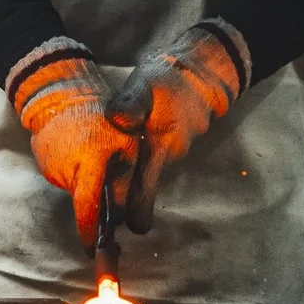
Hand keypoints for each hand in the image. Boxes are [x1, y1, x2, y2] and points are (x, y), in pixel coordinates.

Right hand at [10, 51, 134, 251]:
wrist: (61, 93)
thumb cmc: (102, 117)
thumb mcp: (126, 145)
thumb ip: (125, 181)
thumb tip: (125, 216)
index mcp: (89, 165)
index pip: (87, 209)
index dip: (89, 233)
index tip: (91, 251)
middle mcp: (66, 171)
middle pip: (82, 200)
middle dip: (93, 198)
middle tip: (102, 174)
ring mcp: (51, 167)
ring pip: (73, 189)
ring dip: (83, 181)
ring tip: (89, 154)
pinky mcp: (43, 162)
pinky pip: (62, 176)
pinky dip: (71, 171)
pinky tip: (75, 151)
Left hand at [108, 22, 246, 230]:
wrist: (203, 71)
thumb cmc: (171, 79)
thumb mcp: (146, 85)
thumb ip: (131, 105)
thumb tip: (118, 119)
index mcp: (158, 149)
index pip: (143, 195)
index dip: (129, 216)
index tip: (110, 232)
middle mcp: (167, 158)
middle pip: (141, 193)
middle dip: (123, 207)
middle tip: (100, 219)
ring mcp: (171, 153)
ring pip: (145, 177)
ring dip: (126, 183)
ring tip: (100, 187)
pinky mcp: (170, 145)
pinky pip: (150, 162)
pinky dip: (135, 165)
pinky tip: (119, 159)